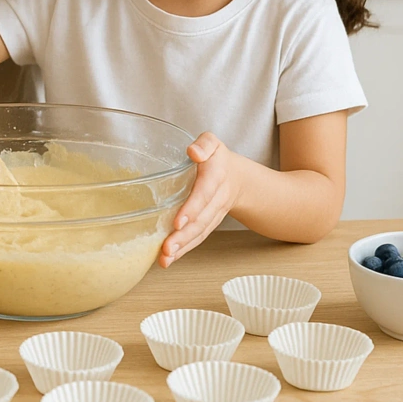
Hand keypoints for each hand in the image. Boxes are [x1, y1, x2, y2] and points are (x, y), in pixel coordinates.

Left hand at [158, 132, 240, 267]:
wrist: (237, 176)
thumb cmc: (216, 156)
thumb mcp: (212, 142)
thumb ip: (204, 144)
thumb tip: (193, 152)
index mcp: (216, 174)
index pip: (204, 193)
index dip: (192, 208)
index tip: (177, 222)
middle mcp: (217, 197)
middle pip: (201, 219)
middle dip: (184, 236)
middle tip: (167, 249)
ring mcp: (214, 213)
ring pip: (200, 232)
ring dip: (183, 247)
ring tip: (165, 259)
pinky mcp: (209, 223)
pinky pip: (198, 237)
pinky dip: (185, 249)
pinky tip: (169, 259)